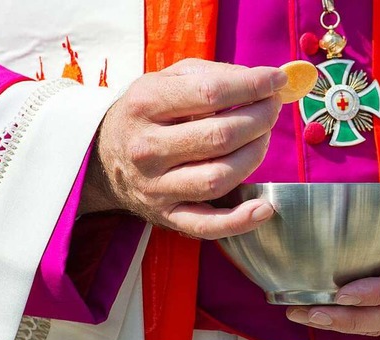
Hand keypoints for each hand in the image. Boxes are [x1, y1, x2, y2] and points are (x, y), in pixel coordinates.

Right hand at [80, 59, 286, 239]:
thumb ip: (212, 74)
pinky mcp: (167, 215)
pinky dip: (239, 221)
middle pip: (219, 137)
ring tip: (262, 139)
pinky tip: (264, 208)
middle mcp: (147, 148)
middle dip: (258, 120)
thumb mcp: (166, 80)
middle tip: (271, 109)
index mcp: (145, 105)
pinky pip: (207, 226)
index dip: (251, 87)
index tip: (276, 82)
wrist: (103, 158)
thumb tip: (264, 82)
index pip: (208, 93)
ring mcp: (156, 187)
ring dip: (254, 157)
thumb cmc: (147, 114)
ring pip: (218, 178)